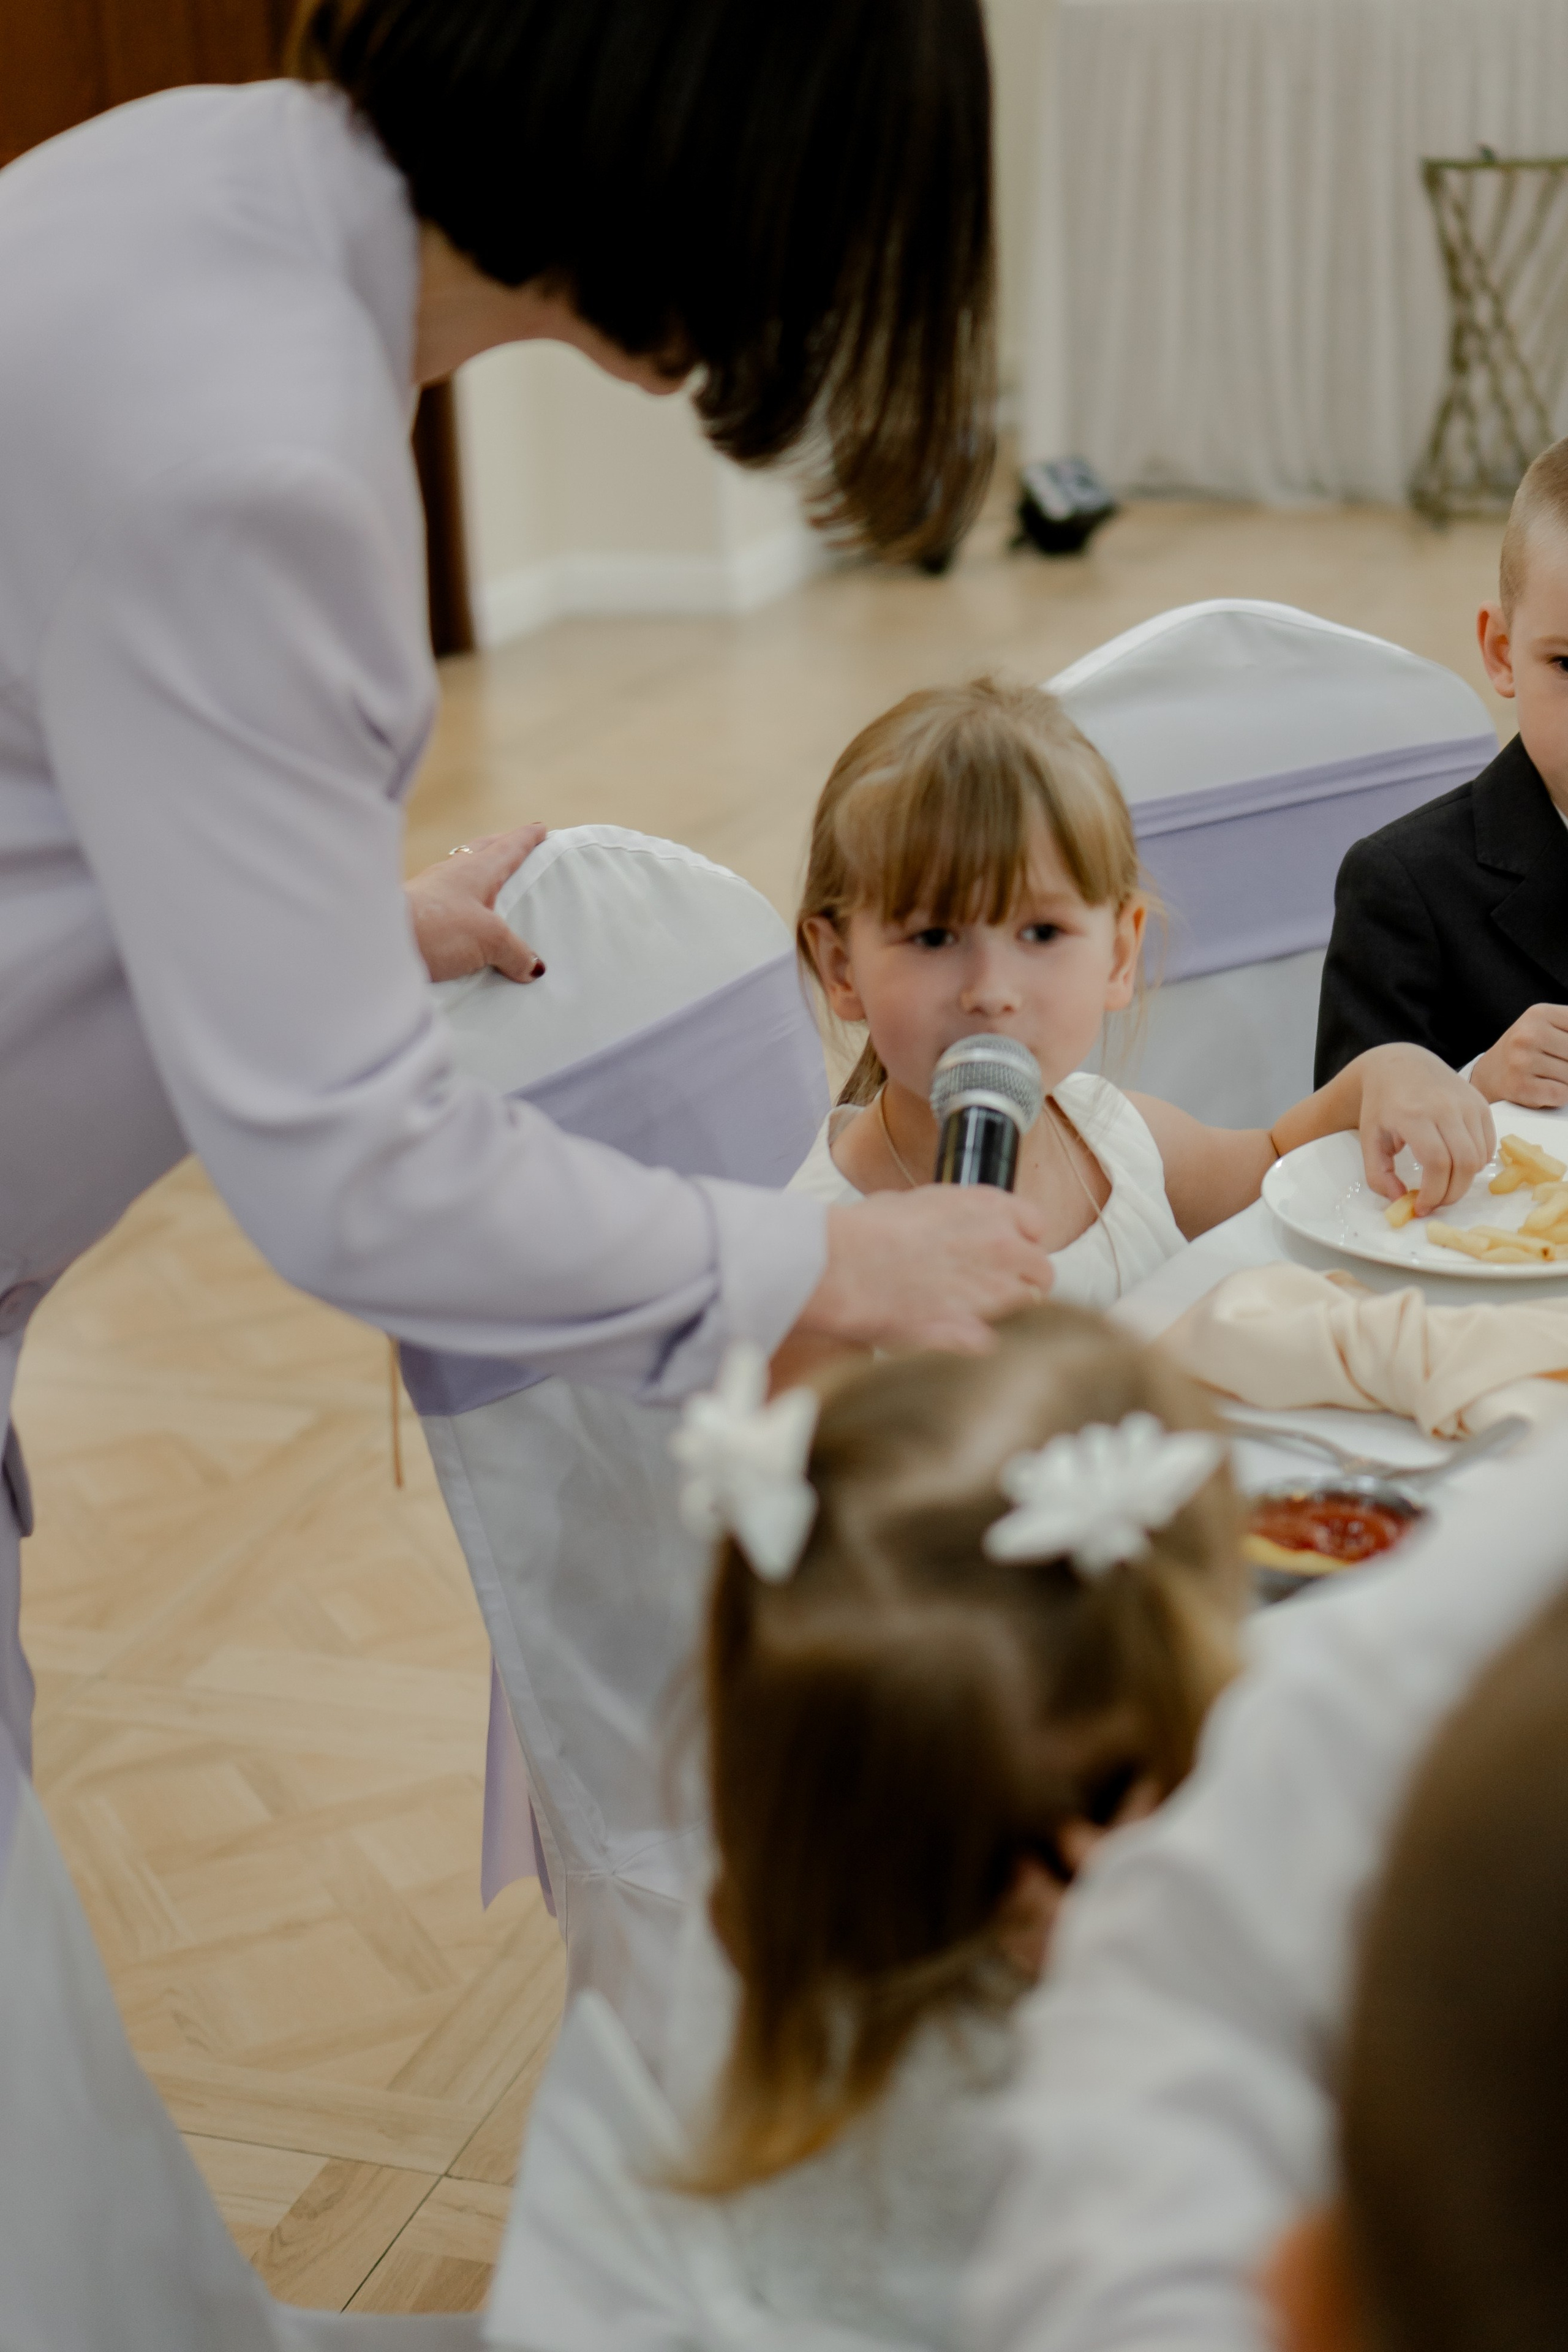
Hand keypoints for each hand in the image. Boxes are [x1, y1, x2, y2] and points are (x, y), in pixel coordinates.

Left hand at [405, 823, 547, 982]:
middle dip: (501, 845)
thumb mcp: (489, 941)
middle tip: (514, 844)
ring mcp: (431, 890)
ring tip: (490, 883)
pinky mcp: (416, 911)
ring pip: (462, 873)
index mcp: (477, 869)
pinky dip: (461, 900)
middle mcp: (453, 872)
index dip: (527, 838)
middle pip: (481, 850)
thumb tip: (532, 966)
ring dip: (478, 874)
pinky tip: (462, 915)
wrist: (376, 940)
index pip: (509, 847)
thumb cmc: (438, 928)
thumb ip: (515, 951)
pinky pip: (447, 898)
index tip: (540, 828)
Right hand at [792, 1190, 1054, 1354]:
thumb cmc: (866, 1233)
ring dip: (1008, 1312)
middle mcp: (1003, 1246)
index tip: (1006, 1252)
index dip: (1020, 1241)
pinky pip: (999, 1342)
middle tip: (993, 1289)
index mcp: (989, 1208)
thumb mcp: (916, 1202)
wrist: (843, 1267)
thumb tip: (952, 1226)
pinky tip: (958, 1339)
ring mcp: (995, 1291)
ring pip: (1028, 1307)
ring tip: (971, 1315)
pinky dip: (983, 1343)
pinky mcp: (978, 1332)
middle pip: (1041, 1270)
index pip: (1037, 1226)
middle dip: (1022, 1280)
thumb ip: (952, 1214)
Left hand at [1357, 1043, 1495, 1213]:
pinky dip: (1476, 1163)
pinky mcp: (1481, 1104)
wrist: (1401, 1064)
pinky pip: (1488, 1145)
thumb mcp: (1369, 1139)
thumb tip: (1399, 1200)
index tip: (1422, 1206)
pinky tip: (1456, 1164)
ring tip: (1444, 1185)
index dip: (1433, 1192)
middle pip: (1463, 1163)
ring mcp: (1467, 1103)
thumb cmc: (1382, 1104)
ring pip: (1479, 1157)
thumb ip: (1377, 1174)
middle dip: (1452, 1193)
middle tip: (1436, 1203)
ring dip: (1464, 1180)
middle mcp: (1445, 1107)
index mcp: (1413, 1114)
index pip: (1436, 1162)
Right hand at [1471, 1004, 1567, 1108]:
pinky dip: (1562, 1095)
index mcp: (1539, 1014)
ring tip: (1554, 1076)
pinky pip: (1562, 1094)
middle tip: (1560, 1063)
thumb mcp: (1547, 1025)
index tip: (1565, 1053)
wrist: (1489, 1073)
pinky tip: (1549, 1088)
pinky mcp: (1521, 1087)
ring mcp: (1522, 1062)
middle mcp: (1528, 1035)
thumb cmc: (1526, 1049)